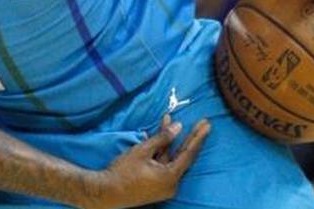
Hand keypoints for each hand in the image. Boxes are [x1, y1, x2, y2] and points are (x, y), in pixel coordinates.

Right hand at [92, 115, 210, 208]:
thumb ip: (162, 138)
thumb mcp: (142, 151)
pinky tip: (159, 136)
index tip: (206, 124)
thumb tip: (178, 126)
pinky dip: (162, 151)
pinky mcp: (156, 185)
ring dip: (170, 142)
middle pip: (183, 156)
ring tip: (169, 121)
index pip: (189, 154)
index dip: (198, 137)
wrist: (106, 192)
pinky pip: (163, 165)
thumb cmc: (123, 171)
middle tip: (204, 123)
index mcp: (170, 177)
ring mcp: (164, 186)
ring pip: (171, 159)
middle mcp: (172, 184)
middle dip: (191, 138)